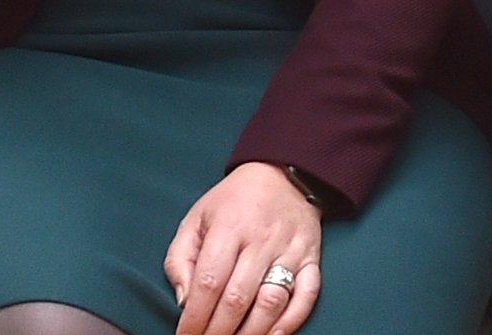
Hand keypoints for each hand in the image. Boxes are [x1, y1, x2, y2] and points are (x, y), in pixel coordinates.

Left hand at [166, 161, 320, 334]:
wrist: (282, 173)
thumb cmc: (233, 201)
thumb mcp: (196, 218)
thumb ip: (180, 258)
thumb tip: (184, 301)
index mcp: (228, 226)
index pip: (209, 281)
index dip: (195, 317)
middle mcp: (261, 240)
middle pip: (238, 298)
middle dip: (218, 331)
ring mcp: (290, 250)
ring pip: (271, 302)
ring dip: (251, 332)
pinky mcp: (311, 259)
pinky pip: (306, 296)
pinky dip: (291, 322)